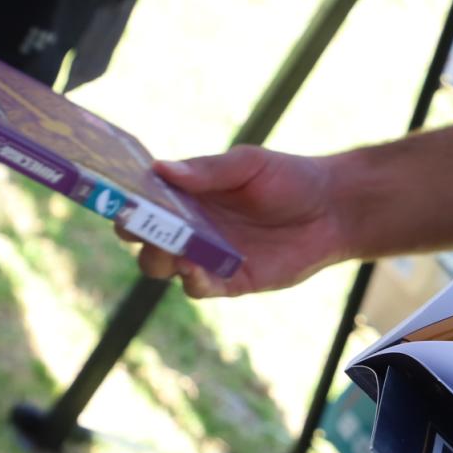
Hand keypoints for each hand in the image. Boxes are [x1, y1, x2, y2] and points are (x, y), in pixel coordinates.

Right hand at [134, 146, 349, 297]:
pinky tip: (195, 269)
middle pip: (144, 237)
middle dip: (137, 233)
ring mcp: (207, 254)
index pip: (143, 200)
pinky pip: (198, 287)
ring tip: (172, 249)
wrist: (333, 210)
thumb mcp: (249, 164)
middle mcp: (190, 225)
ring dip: (160, 259)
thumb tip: (160, 169)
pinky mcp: (230, 279)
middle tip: (142, 227)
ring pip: (164, 265)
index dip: (125, 200)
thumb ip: (208, 170)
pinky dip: (192, 280)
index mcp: (187, 193)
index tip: (118, 197)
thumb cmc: (289, 179)